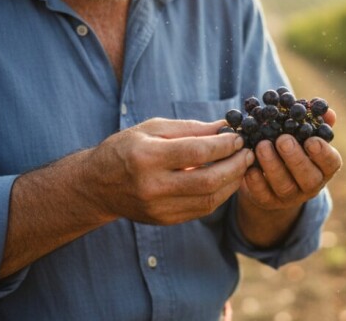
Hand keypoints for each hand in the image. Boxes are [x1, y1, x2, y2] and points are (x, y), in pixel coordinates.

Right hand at [90, 117, 254, 225]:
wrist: (97, 186)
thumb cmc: (125, 149)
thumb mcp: (152, 128)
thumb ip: (190, 128)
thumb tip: (225, 125)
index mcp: (147, 157)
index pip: (197, 152)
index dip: (223, 145)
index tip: (238, 137)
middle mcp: (152, 186)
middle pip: (207, 180)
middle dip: (235, 166)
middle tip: (249, 153)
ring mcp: (158, 207)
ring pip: (209, 199)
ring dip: (232, 182)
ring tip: (242, 166)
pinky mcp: (165, 220)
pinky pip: (201, 209)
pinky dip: (219, 194)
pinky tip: (226, 180)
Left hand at [240, 109, 341, 211]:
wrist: (271, 176)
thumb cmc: (293, 146)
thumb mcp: (304, 134)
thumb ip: (314, 122)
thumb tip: (328, 112)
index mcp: (323, 167)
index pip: (331, 163)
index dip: (323, 153)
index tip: (311, 140)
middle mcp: (310, 185)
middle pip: (309, 179)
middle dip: (296, 159)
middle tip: (283, 140)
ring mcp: (289, 197)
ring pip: (284, 187)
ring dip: (273, 166)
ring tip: (262, 146)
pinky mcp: (268, 202)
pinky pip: (263, 195)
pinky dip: (255, 181)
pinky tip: (249, 166)